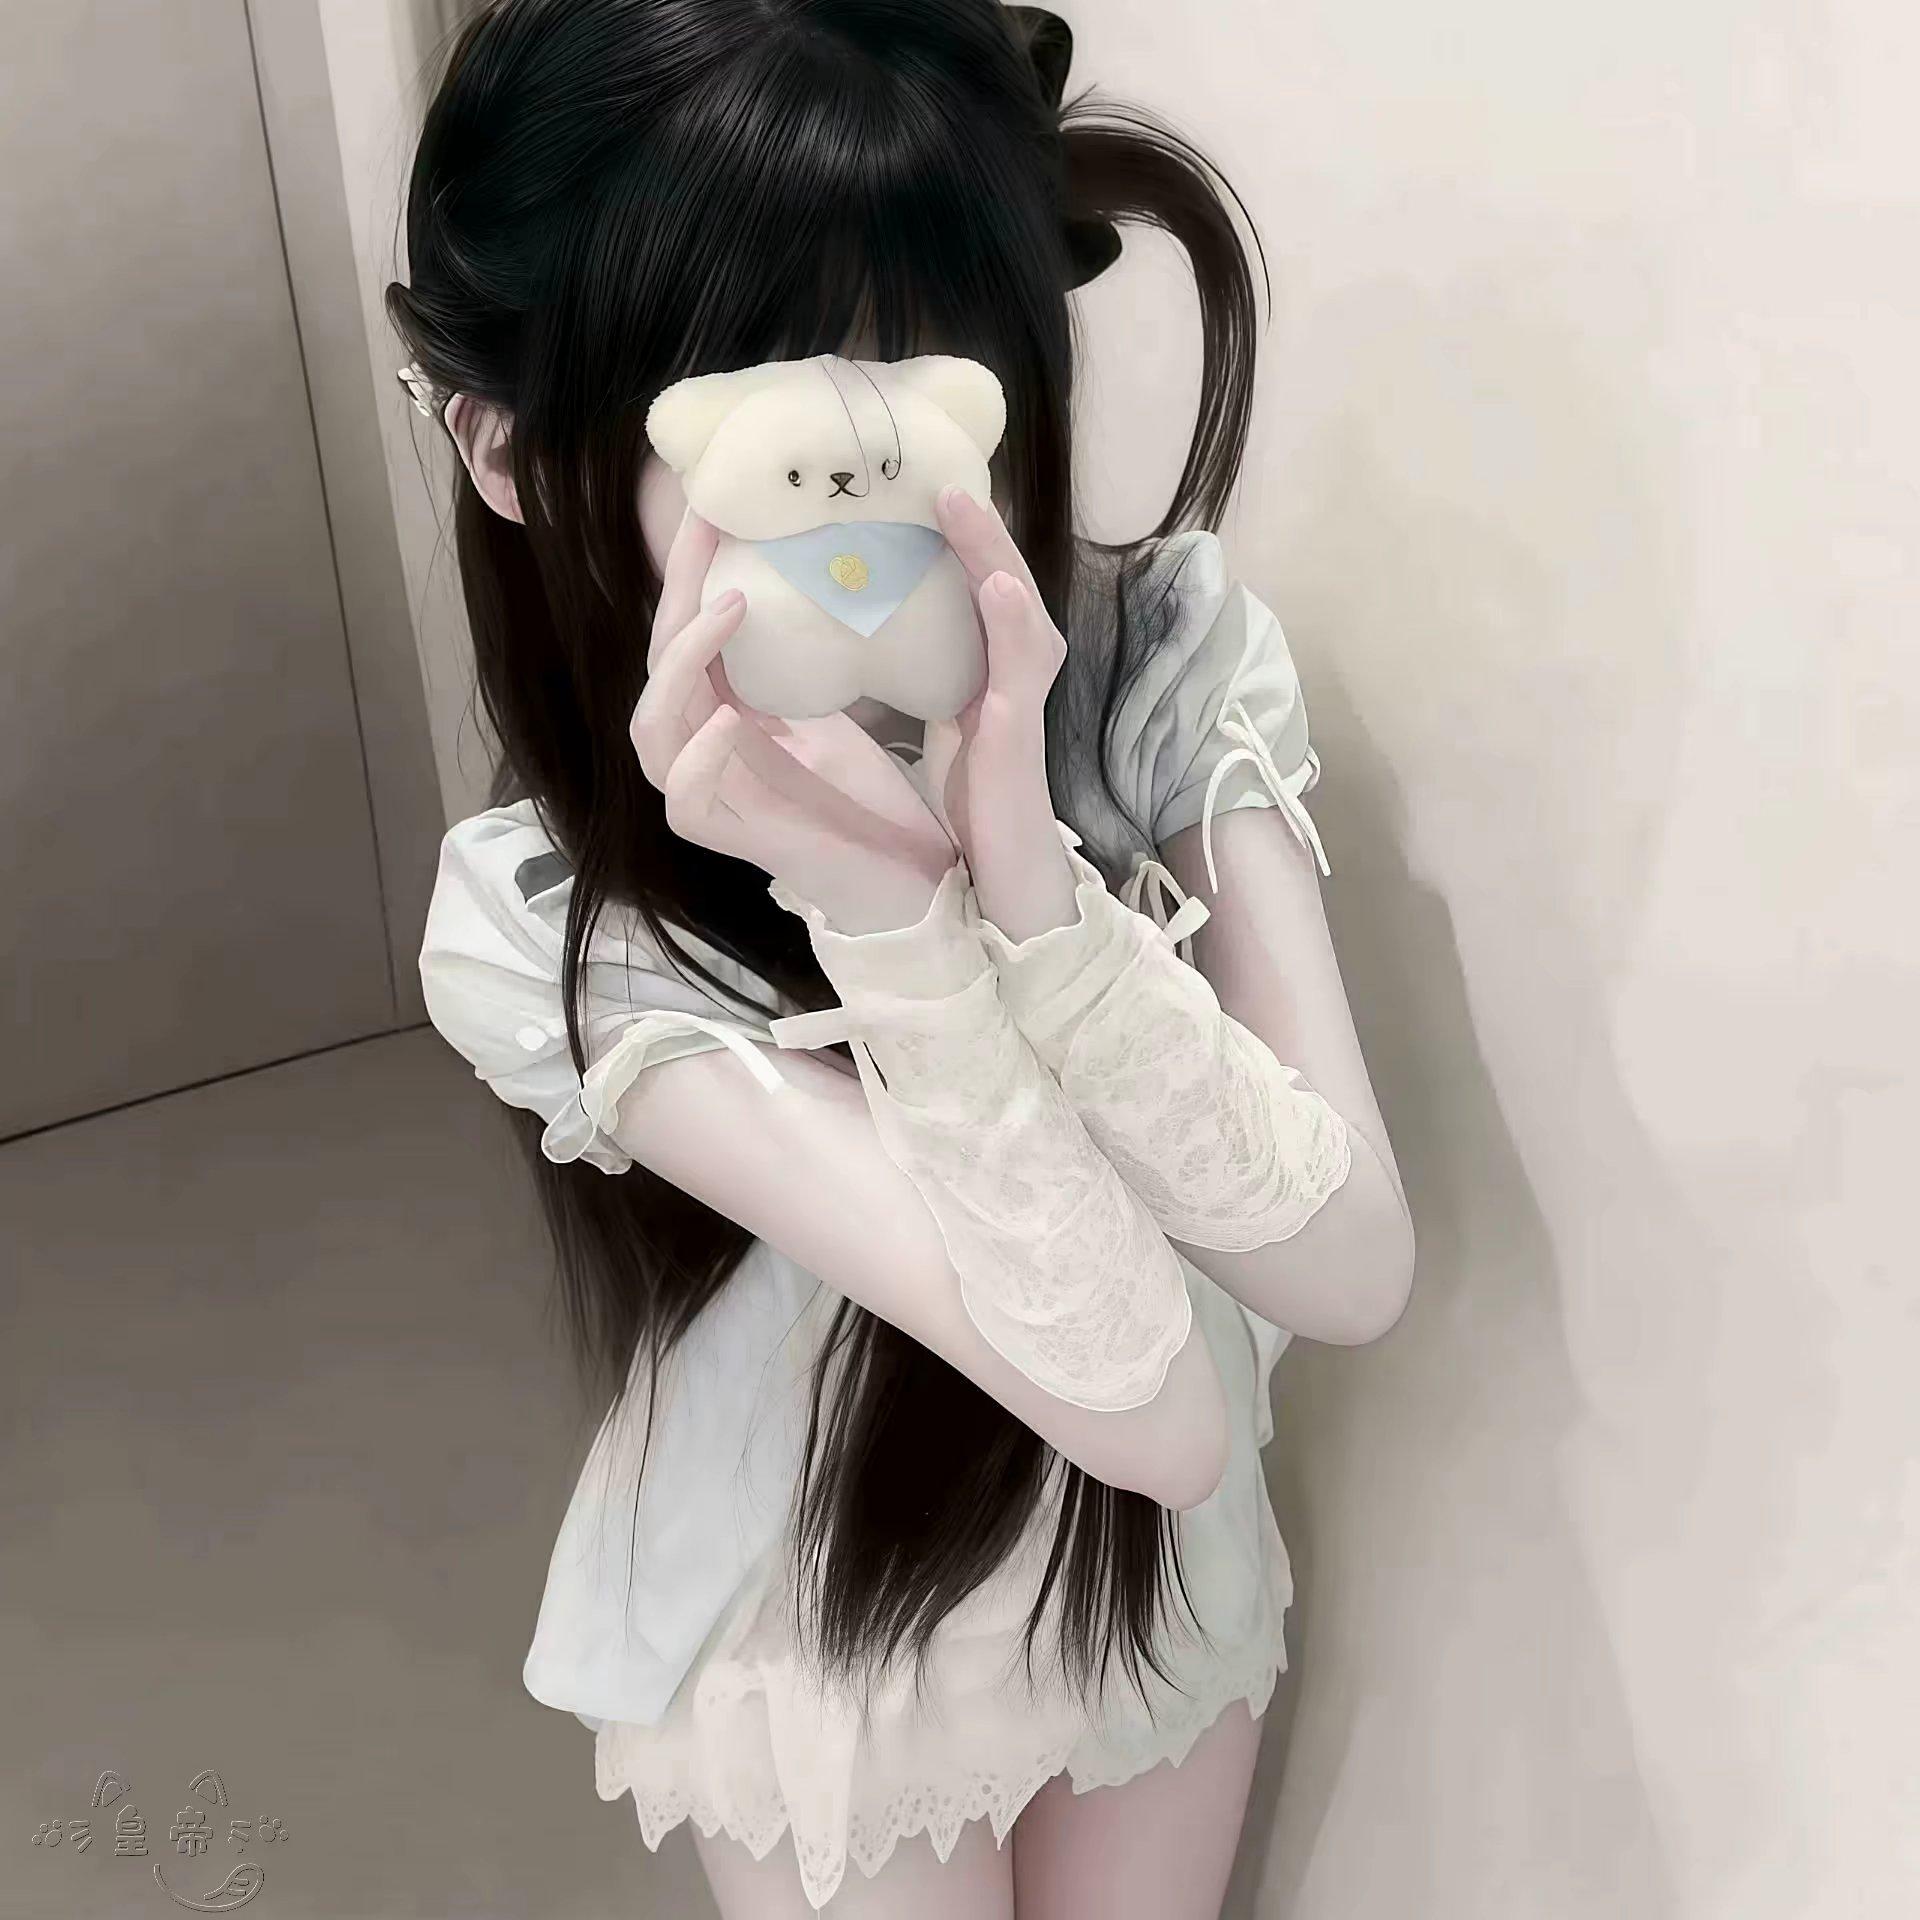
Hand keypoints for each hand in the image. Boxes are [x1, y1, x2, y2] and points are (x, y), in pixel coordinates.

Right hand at [631, 511, 958, 934]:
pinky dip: (700, 755)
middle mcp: (700, 750)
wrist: (905, 876)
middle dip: (678, 592)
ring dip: (683, 663)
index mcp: (721, 714)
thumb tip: (808, 570)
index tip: (717, 501)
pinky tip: (730, 716)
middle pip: (659, 664)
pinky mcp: (727, 839)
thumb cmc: (870, 797)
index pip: (688, 631)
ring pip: (651, 727)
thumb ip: (803, 655)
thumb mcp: (834, 704)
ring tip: (729, 610)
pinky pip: (684, 796)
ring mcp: (706, 795)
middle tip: (713, 525)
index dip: (692, 569)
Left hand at [922, 486, 1080, 942]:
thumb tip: (849, 622)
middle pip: (992, 576)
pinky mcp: (1021, 733)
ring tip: (959, 499)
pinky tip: (995, 588)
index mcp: (982, 661)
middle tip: (927, 466)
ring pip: (1013, 606)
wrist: (1005, 876)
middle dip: (965, 522)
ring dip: (989, 551)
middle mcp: (1009, 667)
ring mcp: (1020, 697)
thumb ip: (907, 669)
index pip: (963, 580)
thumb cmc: (972, 801)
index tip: (902, 480)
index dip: (942, 532)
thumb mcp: (932, 718)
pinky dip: (1010, 624)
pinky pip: (1018, 669)